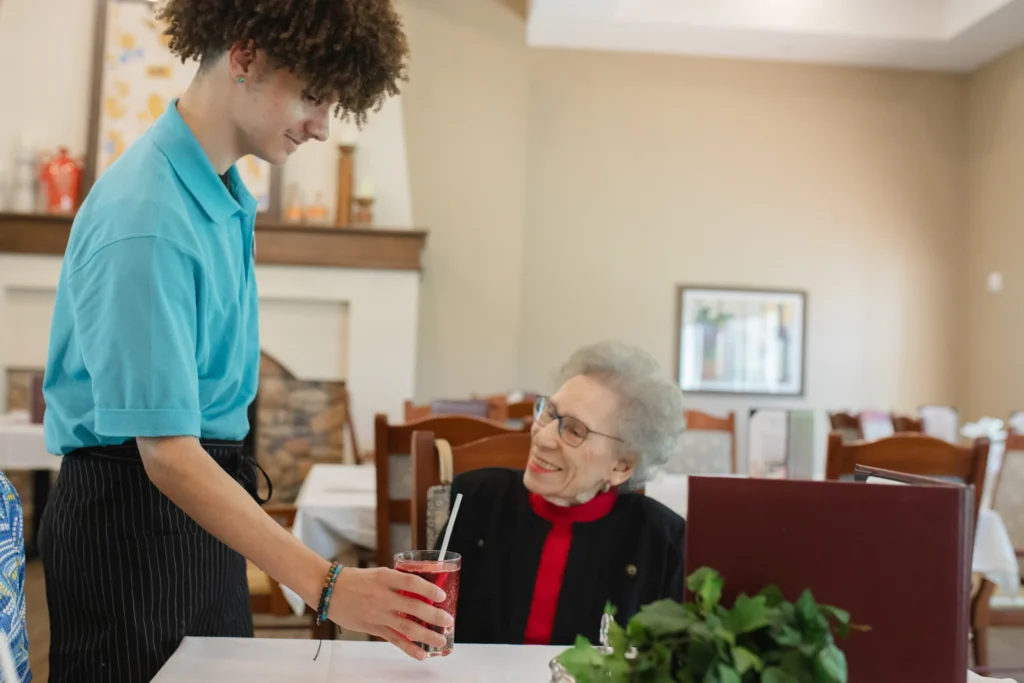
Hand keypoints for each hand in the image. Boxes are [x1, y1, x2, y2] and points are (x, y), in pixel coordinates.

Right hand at [326, 566, 452, 659]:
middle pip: (414, 607)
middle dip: (434, 616)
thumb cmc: (356, 580)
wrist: (330, 591)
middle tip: (449, 621)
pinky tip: (420, 654)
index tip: (442, 596)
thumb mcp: (379, 574)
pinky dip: (408, 648)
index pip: (412, 583)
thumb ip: (398, 582)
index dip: (429, 589)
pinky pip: (394, 639)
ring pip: (406, 627)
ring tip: (440, 640)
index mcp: (386, 578)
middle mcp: (383, 596)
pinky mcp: (373, 627)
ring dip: (426, 635)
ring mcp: (378, 614)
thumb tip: (422, 591)